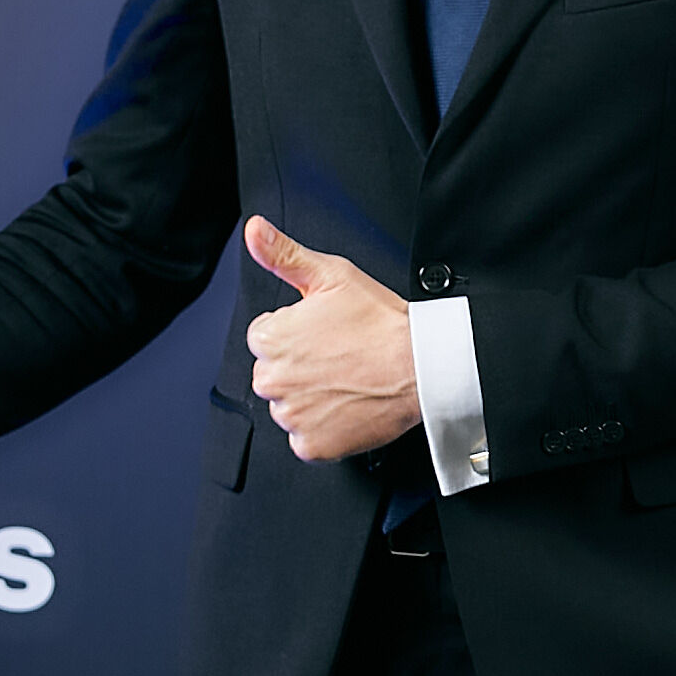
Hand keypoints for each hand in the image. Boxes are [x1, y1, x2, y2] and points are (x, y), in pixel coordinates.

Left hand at [242, 217, 418, 460]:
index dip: (297, 333)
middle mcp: (273, 379)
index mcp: (270, 338)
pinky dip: (322, 429)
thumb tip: (254, 230)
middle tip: (338, 357)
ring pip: (288, 407)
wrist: (421, 366)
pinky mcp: (312, 445)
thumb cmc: (381, 322)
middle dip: (298, 366)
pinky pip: (304, 440)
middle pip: (273, 373)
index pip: (265, 337)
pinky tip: (345, 407)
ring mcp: (292, 416)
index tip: (324, 334)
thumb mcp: (331, 274)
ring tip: (345, 381)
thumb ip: (284, 254)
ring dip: (309, 398)